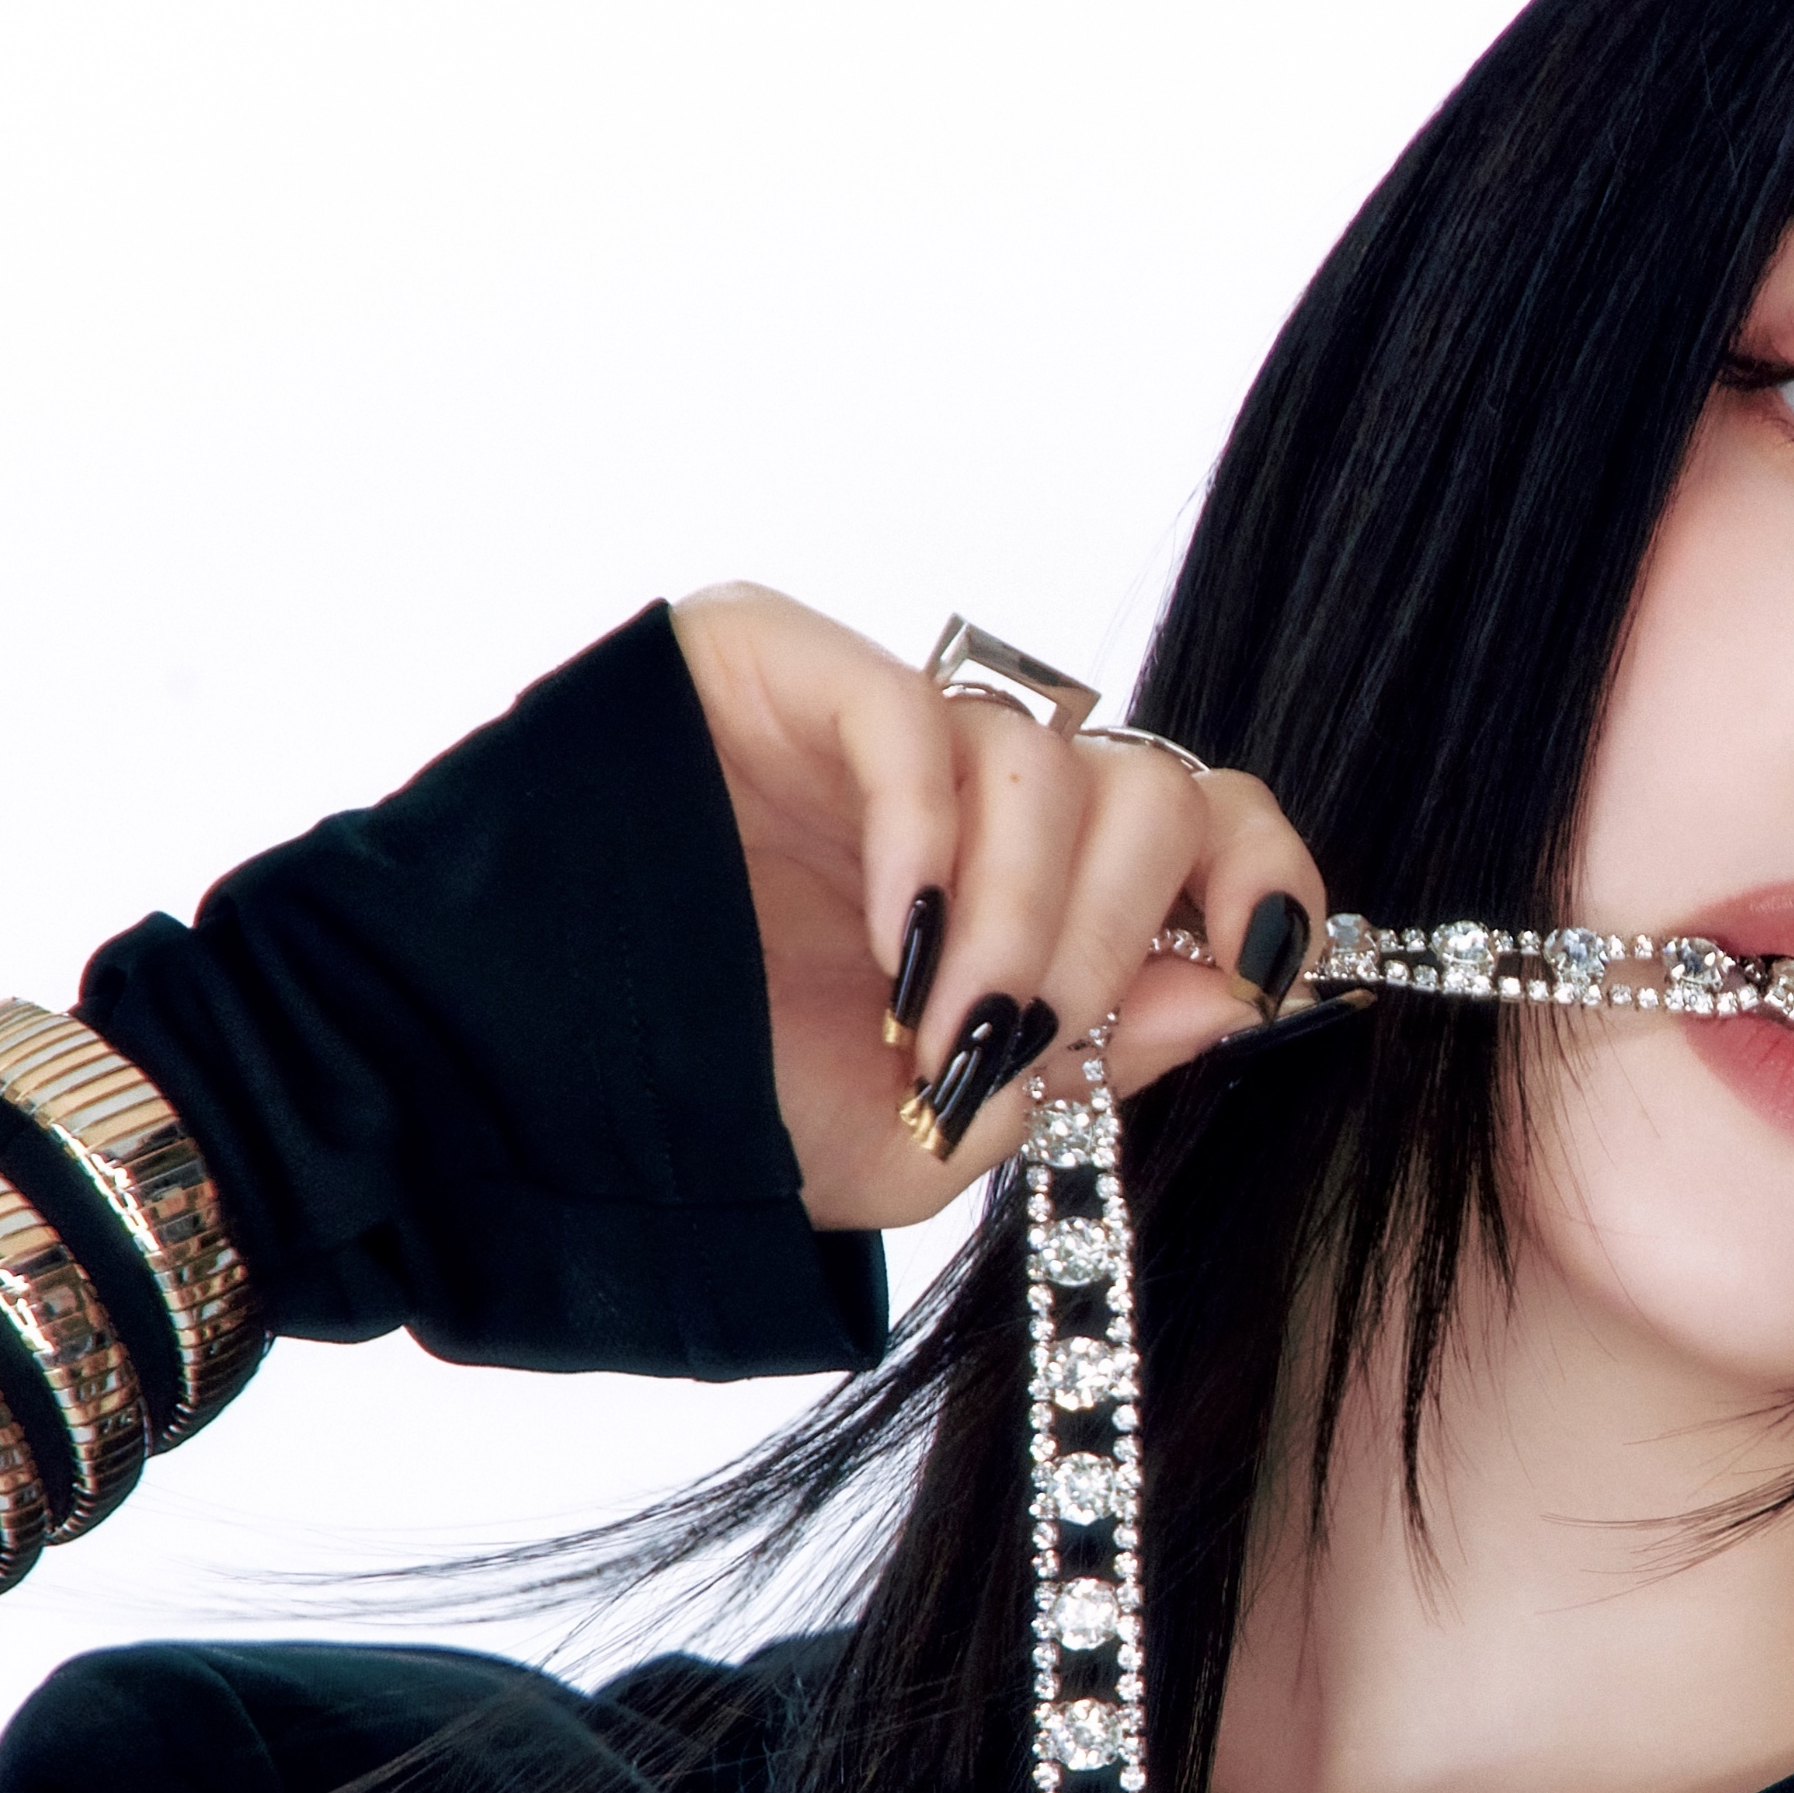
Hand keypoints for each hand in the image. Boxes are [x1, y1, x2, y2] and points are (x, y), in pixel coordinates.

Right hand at [669, 584, 1329, 1230]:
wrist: (526, 1110)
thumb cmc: (731, 1123)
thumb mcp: (948, 1132)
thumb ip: (1099, 1059)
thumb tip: (1242, 989)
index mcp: (1035, 881)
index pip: (1208, 817)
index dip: (1264, 878)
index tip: (1268, 967)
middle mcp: (972, 784)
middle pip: (1150, 787)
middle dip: (1111, 934)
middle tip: (1024, 1040)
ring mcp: (878, 715)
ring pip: (1047, 760)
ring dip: (1019, 917)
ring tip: (940, 1028)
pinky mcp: (778, 659)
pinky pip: (913, 720)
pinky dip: (929, 845)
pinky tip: (897, 944)